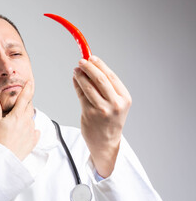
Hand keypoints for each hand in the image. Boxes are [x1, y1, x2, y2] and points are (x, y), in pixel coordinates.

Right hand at [0, 81, 39, 159]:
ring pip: (30, 120)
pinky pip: (35, 131)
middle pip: (29, 108)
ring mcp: (32, 131)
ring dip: (25, 119)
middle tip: (15, 110)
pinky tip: (23, 133)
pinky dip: (30, 130)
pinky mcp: (34, 140)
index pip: (25, 97)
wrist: (4, 157)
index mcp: (18, 115)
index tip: (30, 83)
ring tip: (14, 127)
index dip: (28, 88)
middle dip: (24, 106)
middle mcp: (27, 121)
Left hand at [73, 55, 131, 177]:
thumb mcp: (115, 103)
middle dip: (89, 67)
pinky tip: (75, 80)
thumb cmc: (110, 120)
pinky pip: (81, 95)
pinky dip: (77, 85)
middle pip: (100, 79)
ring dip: (80, 76)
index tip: (91, 57)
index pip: (111, 76)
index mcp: (124, 98)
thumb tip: (92, 66)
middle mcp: (115, 104)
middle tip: (81, 61)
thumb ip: (106, 87)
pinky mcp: (89, 114)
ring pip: (88, 87)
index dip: (100, 65)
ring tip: (76, 70)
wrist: (106, 142)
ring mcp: (102, 110)